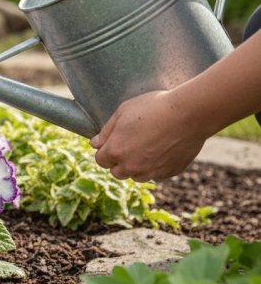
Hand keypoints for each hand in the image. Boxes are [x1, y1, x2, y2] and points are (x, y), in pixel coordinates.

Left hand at [89, 90, 208, 181]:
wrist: (188, 114)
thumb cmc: (153, 108)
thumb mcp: (122, 111)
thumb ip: (106, 131)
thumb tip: (95, 144)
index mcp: (116, 151)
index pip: (100, 160)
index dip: (104, 151)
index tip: (112, 143)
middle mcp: (131, 166)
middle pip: (117, 172)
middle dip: (118, 161)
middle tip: (129, 144)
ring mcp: (152, 172)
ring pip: (137, 176)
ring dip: (136, 166)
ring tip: (146, 147)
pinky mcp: (169, 173)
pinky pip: (157, 174)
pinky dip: (155, 166)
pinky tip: (162, 149)